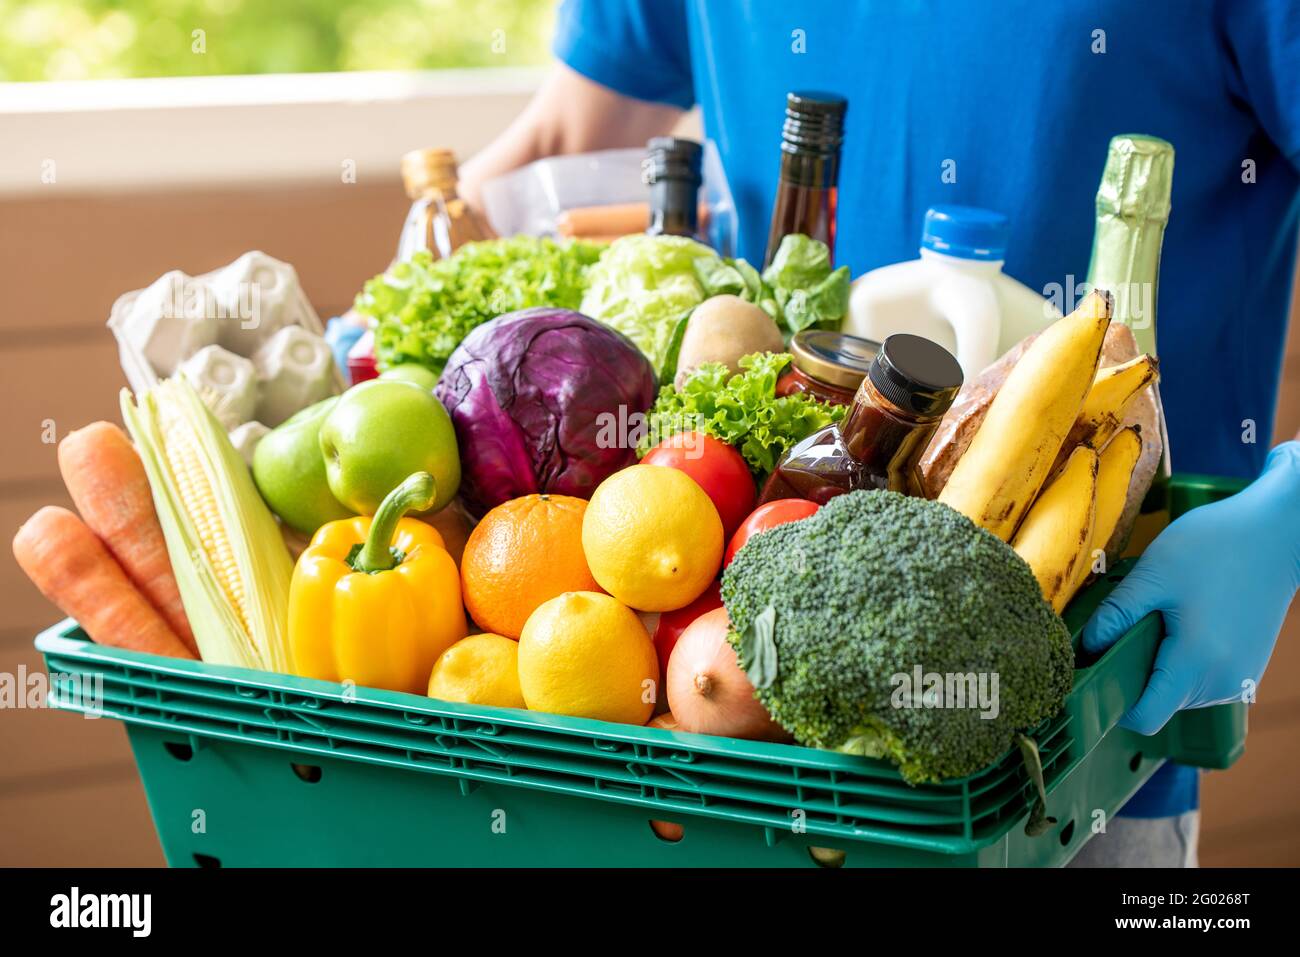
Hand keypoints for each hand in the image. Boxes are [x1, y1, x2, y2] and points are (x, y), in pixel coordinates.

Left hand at [1082, 441, 1299, 733]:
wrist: (1275, 534)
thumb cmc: (1214, 547)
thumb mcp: (1153, 574)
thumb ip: (1116, 616)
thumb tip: (1085, 649)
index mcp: (1197, 663)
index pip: (1146, 717)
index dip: (1113, 702)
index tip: (1095, 672)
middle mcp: (1223, 683)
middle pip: (1160, 702)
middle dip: (1136, 672)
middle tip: (1134, 625)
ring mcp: (1240, 679)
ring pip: (1179, 691)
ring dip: (1161, 663)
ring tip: (1166, 617)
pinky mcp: (1247, 668)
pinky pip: (1201, 679)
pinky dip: (1184, 659)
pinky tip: (1187, 621)